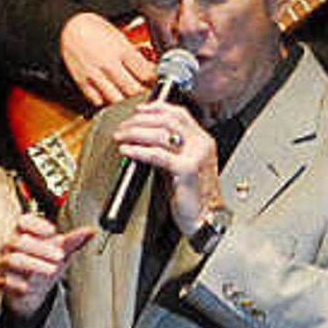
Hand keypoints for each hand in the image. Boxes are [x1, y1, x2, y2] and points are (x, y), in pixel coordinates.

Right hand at [0, 207, 92, 320]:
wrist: (31, 291)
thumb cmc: (43, 265)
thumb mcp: (59, 252)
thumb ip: (73, 241)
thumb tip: (91, 231)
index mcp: (23, 234)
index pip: (23, 222)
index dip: (37, 224)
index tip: (53, 231)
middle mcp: (11, 247)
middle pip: (20, 241)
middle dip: (42, 248)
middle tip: (60, 255)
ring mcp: (5, 264)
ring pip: (14, 260)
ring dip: (35, 265)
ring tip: (52, 270)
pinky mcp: (3, 282)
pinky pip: (8, 281)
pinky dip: (20, 284)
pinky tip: (30, 286)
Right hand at [59, 14, 156, 107]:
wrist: (71, 26)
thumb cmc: (97, 30)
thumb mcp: (121, 37)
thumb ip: (135, 55)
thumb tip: (150, 70)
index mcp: (122, 50)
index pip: (145, 74)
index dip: (153, 81)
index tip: (153, 83)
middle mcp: (109, 63)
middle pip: (133, 90)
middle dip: (141, 93)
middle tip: (142, 92)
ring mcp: (95, 73)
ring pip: (116, 99)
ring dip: (124, 99)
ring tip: (127, 95)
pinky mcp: (82, 81)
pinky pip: (97, 100)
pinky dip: (106, 100)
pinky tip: (109, 94)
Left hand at [111, 97, 225, 232]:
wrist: (206, 220)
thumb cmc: (193, 197)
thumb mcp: (180, 166)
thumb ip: (168, 151)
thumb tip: (144, 140)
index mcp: (202, 140)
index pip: (179, 113)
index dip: (157, 108)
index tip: (139, 110)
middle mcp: (201, 144)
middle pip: (168, 119)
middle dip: (140, 120)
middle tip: (123, 126)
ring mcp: (196, 156)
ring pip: (161, 134)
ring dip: (135, 132)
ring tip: (121, 136)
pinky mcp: (187, 170)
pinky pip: (158, 155)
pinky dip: (139, 150)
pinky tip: (127, 150)